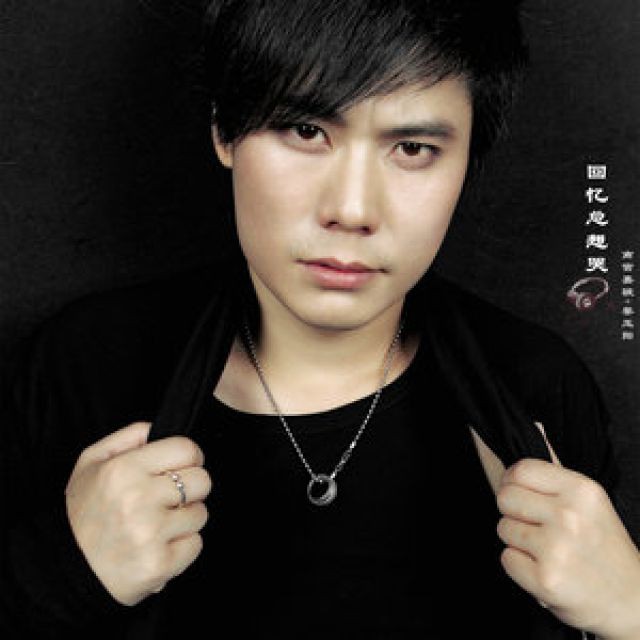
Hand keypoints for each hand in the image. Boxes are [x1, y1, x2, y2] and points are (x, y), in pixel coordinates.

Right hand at [65, 422, 211, 605]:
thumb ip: (130, 436)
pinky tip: (158, 545)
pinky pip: (196, 544)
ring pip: (200, 514)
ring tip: (158, 524)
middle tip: (169, 498)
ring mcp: (150, 533)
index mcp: (124, 469)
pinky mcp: (159, 564)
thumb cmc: (81, 513)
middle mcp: (138, 499)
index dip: (190, 457)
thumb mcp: (92, 462)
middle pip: (201, 480)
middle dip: (191, 488)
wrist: (63, 570)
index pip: (187, 449)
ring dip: (185, 519)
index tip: (183, 466)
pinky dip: (182, 546)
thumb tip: (161, 429)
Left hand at [496, 456, 639, 638]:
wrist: (631, 602)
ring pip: (503, 528)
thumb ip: (556, 470)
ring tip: (546, 550)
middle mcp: (569, 516)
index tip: (524, 496)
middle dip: (514, 513)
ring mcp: (556, 548)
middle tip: (538, 528)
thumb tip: (534, 425)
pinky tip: (544, 569)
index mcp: (581, 490)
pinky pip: (506, 559)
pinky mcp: (545, 579)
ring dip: (518, 542)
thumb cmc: (604, 548)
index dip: (514, 482)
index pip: (520, 469)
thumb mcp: (589, 502)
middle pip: (505, 497)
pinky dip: (520, 567)